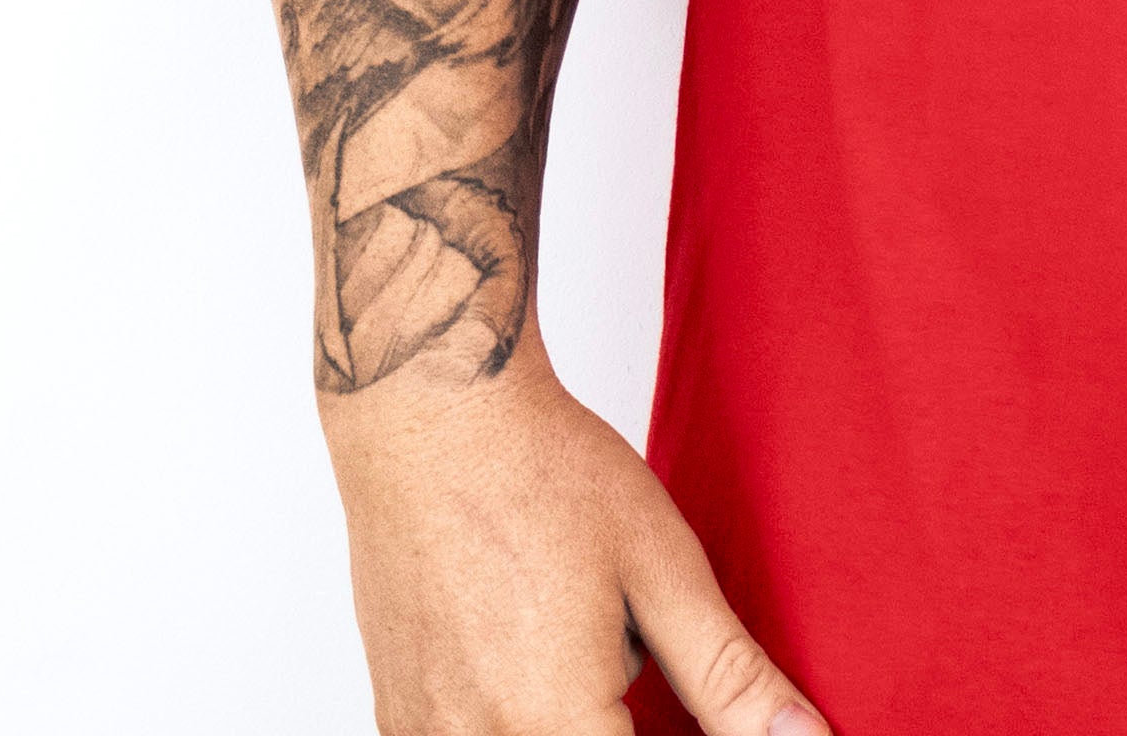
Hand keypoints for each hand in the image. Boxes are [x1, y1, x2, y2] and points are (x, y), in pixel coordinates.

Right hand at [324, 354, 828, 735]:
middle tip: (616, 625)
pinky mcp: (397, 719)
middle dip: (617, 716)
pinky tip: (519, 636)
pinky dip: (514, 708)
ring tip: (567, 624)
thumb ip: (729, 678)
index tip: (668, 675)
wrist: (433, 422)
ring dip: (565, 712)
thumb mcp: (664, 571)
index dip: (678, 735)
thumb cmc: (548, 477)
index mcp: (556, 724)